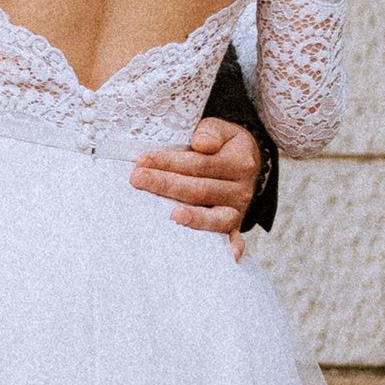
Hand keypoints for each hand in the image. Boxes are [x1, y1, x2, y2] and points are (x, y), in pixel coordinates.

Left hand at [130, 115, 260, 239]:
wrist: (247, 162)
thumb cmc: (223, 145)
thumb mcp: (222, 130)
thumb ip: (211, 132)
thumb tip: (201, 143)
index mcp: (238, 162)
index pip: (199, 163)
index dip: (170, 162)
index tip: (143, 160)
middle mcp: (241, 188)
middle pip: (200, 189)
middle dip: (166, 185)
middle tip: (137, 180)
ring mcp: (238, 210)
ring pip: (216, 217)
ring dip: (194, 218)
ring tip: (172, 216)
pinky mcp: (234, 225)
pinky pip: (234, 237)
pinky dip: (232, 246)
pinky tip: (227, 255)